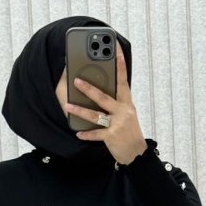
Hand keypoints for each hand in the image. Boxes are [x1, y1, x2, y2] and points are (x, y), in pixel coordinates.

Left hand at [65, 44, 147, 165]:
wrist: (137, 154)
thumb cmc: (129, 131)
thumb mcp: (127, 114)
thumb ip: (116, 102)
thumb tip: (98, 89)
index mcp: (127, 103)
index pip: (123, 81)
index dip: (120, 65)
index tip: (116, 51)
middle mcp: (123, 112)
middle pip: (103, 98)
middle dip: (89, 89)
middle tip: (76, 80)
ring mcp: (117, 125)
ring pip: (96, 115)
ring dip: (81, 111)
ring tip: (68, 106)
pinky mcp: (112, 137)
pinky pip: (96, 134)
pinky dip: (87, 134)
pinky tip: (78, 132)